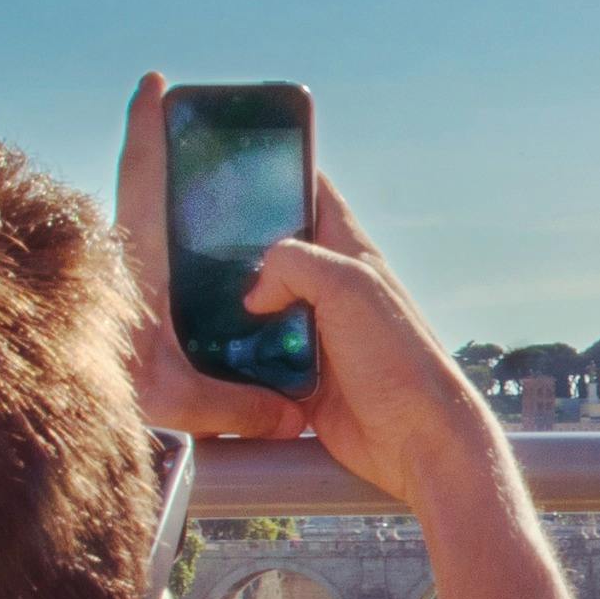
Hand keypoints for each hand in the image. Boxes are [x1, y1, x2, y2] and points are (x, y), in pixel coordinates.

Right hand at [111, 74, 496, 510]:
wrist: (415, 439)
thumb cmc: (397, 358)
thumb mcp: (348, 286)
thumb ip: (295, 263)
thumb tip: (252, 288)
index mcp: (350, 254)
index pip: (314, 194)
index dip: (280, 172)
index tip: (237, 159)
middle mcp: (332, 289)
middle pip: (274, 253)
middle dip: (235, 247)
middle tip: (188, 237)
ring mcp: (316, 334)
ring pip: (260, 308)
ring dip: (230, 308)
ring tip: (184, 296)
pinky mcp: (303, 378)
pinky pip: (259, 360)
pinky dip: (236, 358)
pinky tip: (206, 353)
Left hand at [116, 73, 308, 440]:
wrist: (43, 428)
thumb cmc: (103, 405)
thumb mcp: (178, 402)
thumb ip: (236, 404)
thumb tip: (289, 416)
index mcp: (131, 261)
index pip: (139, 176)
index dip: (147, 125)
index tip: (153, 82)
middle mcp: (115, 263)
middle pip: (141, 193)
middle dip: (164, 159)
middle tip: (195, 131)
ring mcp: (106, 284)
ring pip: (138, 232)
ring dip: (165, 212)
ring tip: (205, 199)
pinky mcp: (103, 310)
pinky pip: (138, 267)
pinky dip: (164, 257)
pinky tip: (192, 277)